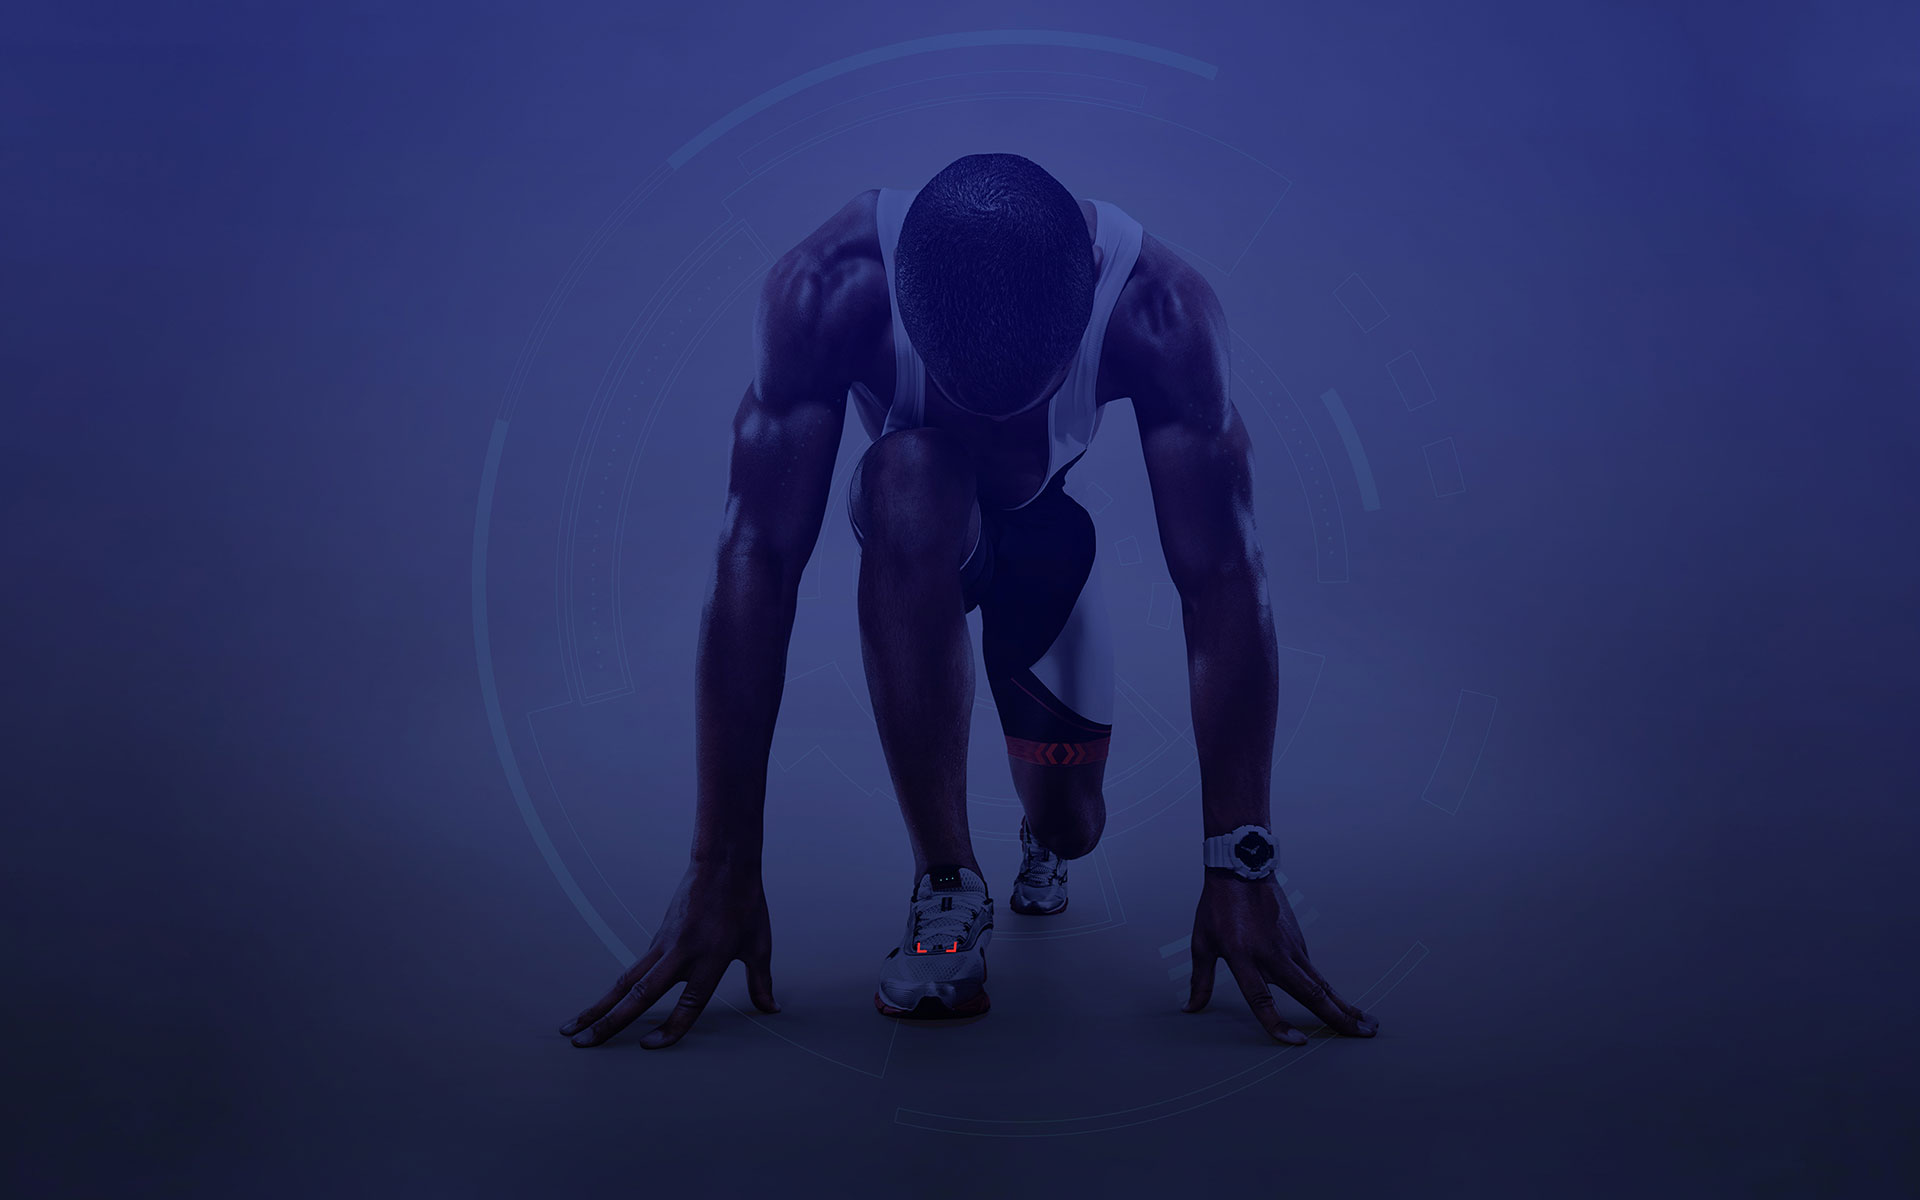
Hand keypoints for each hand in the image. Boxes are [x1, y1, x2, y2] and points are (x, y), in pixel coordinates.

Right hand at [559, 861, 777, 1048]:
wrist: (722, 863)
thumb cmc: (746, 905)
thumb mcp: (759, 944)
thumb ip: (761, 981)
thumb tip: (772, 1009)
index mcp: (712, 958)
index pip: (689, 1003)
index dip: (671, 1028)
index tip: (648, 1047)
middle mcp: (682, 953)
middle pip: (641, 994)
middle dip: (610, 1022)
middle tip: (583, 1045)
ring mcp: (664, 945)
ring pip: (625, 982)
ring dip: (598, 1007)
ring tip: (572, 1030)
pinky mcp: (656, 938)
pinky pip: (632, 969)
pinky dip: (615, 991)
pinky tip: (599, 1008)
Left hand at [1183, 870, 1377, 1042]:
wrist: (1242, 868)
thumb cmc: (1217, 907)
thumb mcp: (1202, 942)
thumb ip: (1200, 979)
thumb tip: (1190, 1009)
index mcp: (1243, 957)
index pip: (1262, 998)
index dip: (1278, 1023)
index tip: (1299, 1043)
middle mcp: (1272, 954)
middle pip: (1310, 993)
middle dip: (1339, 1018)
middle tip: (1364, 1036)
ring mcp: (1290, 947)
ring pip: (1321, 983)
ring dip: (1345, 1005)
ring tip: (1367, 1025)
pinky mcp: (1298, 941)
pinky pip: (1314, 972)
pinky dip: (1331, 991)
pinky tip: (1343, 1006)